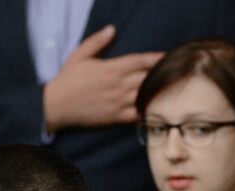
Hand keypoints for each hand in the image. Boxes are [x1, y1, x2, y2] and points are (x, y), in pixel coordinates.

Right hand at [43, 26, 163, 131]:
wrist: (56, 105)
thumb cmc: (68, 79)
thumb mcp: (80, 55)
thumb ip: (97, 42)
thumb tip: (112, 29)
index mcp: (111, 68)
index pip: (141, 61)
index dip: (157, 58)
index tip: (169, 56)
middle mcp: (118, 85)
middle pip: (148, 77)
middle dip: (163, 74)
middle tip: (177, 72)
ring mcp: (119, 102)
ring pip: (146, 96)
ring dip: (160, 92)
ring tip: (174, 89)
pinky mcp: (117, 118)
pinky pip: (139, 115)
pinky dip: (150, 111)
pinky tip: (161, 109)